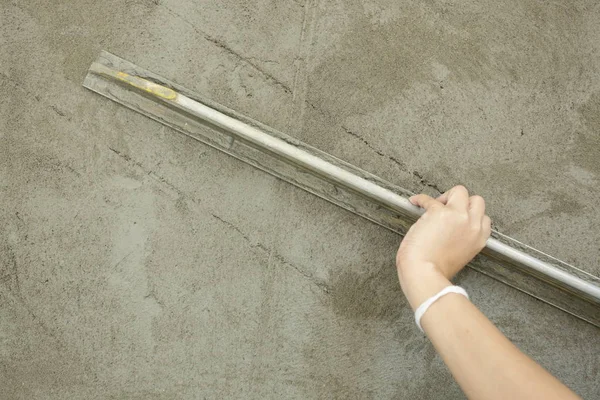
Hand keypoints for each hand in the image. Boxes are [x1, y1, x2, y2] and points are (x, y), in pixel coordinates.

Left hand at [396, 185, 491, 308]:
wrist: (425, 273)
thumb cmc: (436, 270)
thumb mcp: (460, 255)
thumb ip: (462, 240)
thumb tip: (451, 229)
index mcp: (479, 238)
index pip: (483, 218)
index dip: (469, 215)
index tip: (457, 218)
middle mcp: (472, 225)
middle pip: (477, 200)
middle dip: (462, 202)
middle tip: (447, 209)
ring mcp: (458, 216)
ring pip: (460, 191)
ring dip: (447, 196)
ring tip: (434, 205)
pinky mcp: (439, 212)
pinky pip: (429, 198)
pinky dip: (421, 199)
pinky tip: (415, 202)